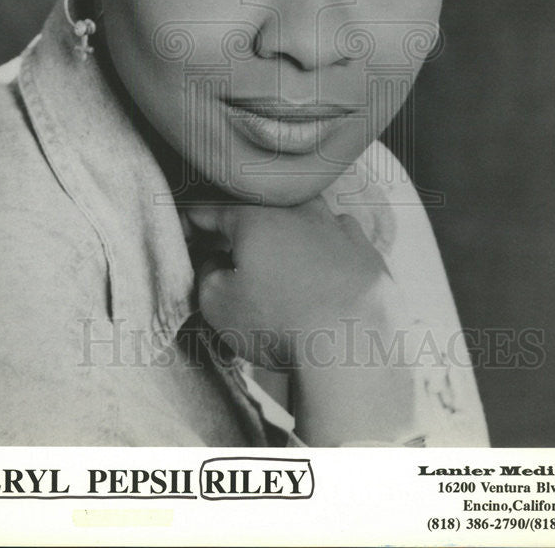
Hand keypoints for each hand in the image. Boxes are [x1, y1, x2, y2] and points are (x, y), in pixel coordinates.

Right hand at [185, 197, 426, 444]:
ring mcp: (341, 227)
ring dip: (287, 240)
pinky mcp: (369, 252)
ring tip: (280, 270)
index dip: (191, 224)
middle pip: (261, 211)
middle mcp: (301, 209)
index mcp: (257, 215)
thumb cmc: (280, 322)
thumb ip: (206, 274)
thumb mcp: (218, 304)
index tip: (185, 238)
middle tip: (230, 257)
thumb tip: (216, 262)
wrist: (355, 344)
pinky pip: (339, 245)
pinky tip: (322, 279)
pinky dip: (326, 257)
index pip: (211, 210)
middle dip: (242, 230)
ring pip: (304, 223)